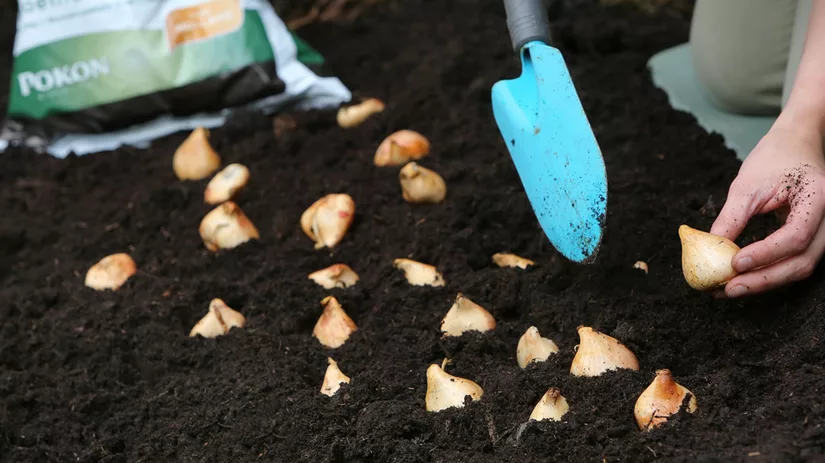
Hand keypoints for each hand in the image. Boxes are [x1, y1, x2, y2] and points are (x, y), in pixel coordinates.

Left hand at [710, 120, 824, 297]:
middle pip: (802, 261)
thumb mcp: (747, 184)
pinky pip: (793, 262)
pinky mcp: (810, 239)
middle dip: (763, 280)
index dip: (765, 253)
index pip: (795, 236)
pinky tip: (740, 279)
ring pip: (799, 267)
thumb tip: (710, 246)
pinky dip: (767, 273)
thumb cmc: (774, 158)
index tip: (734, 263)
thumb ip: (732, 216)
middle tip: (728, 289)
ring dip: (764, 282)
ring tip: (728, 289)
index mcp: (817, 199)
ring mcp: (822, 231)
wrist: (796, 145)